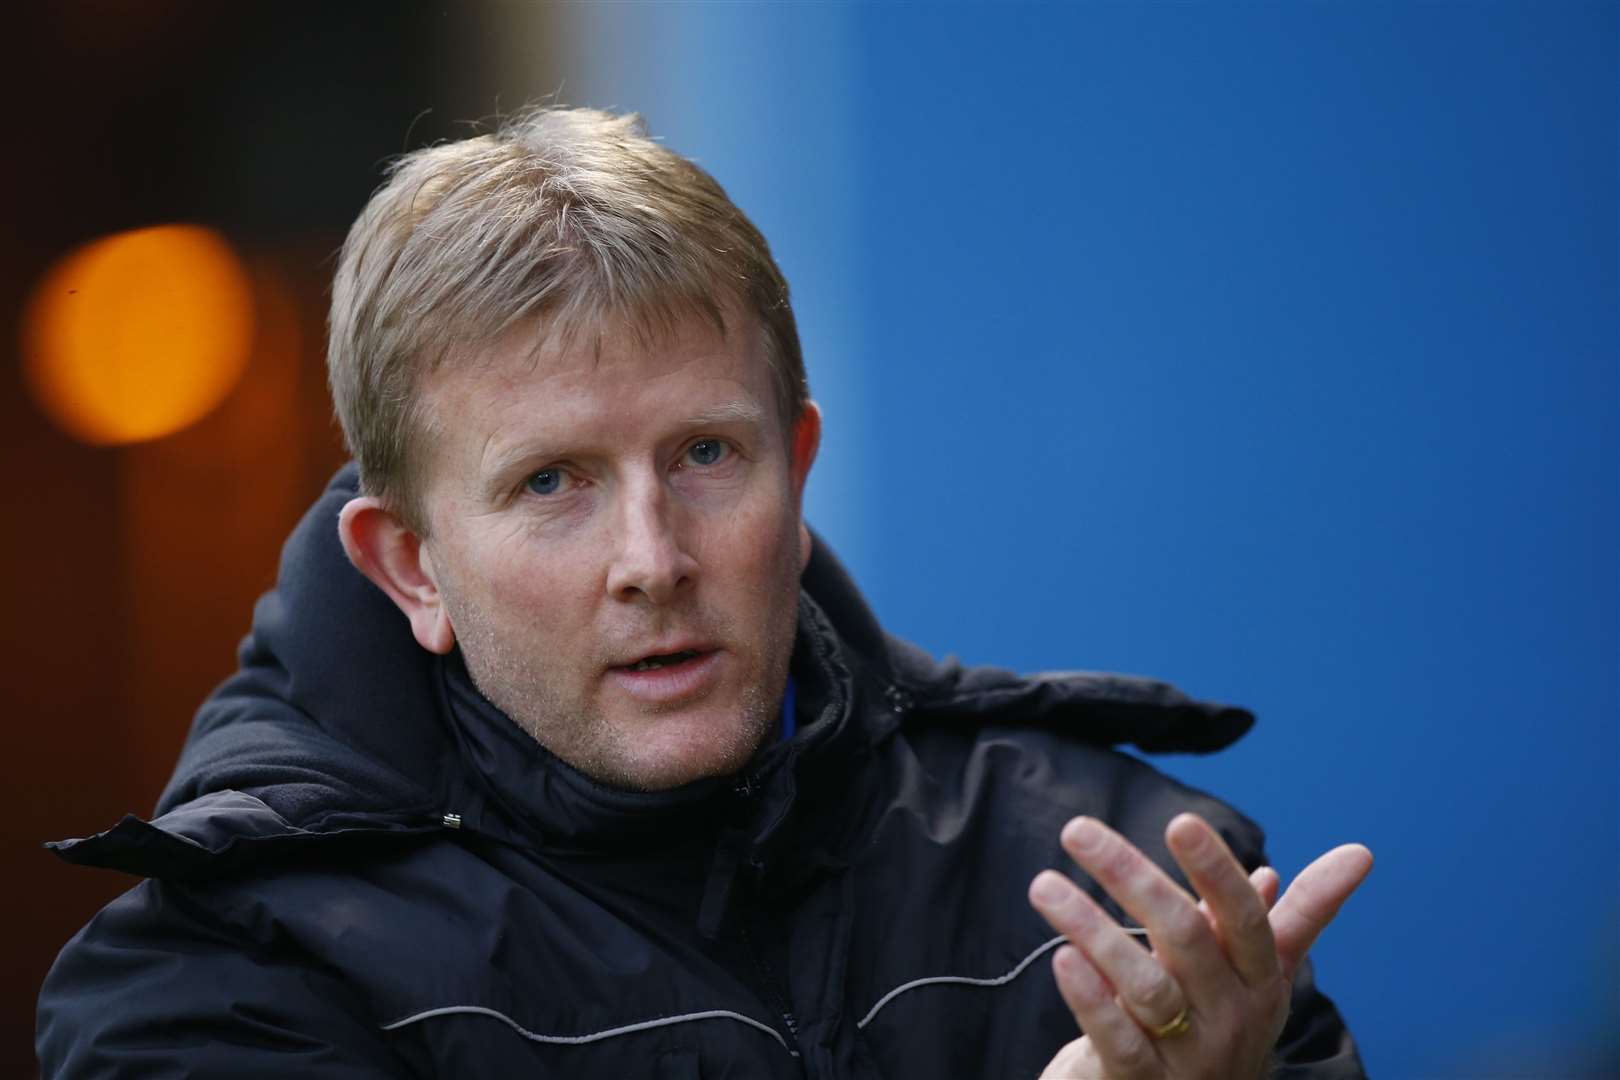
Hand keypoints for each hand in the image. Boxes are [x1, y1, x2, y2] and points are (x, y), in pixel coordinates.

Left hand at [1028, 813, 1371, 1078]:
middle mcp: (1230, 1018)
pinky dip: (1090, 998)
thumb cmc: (1219, 1027)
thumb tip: (1357, 855)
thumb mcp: (1261, 975)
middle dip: (1132, 878)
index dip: (1215, 870)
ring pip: (1147, 987)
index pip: (1244, 919)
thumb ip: (1299, 916)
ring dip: (1091, 929)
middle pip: (1186, 939)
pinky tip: (1062, 958)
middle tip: (1078, 830)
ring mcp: (1188, 1056)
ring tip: (1046, 886)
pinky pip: (1118, 1040)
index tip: (1180, 821)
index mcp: (1259, 982)